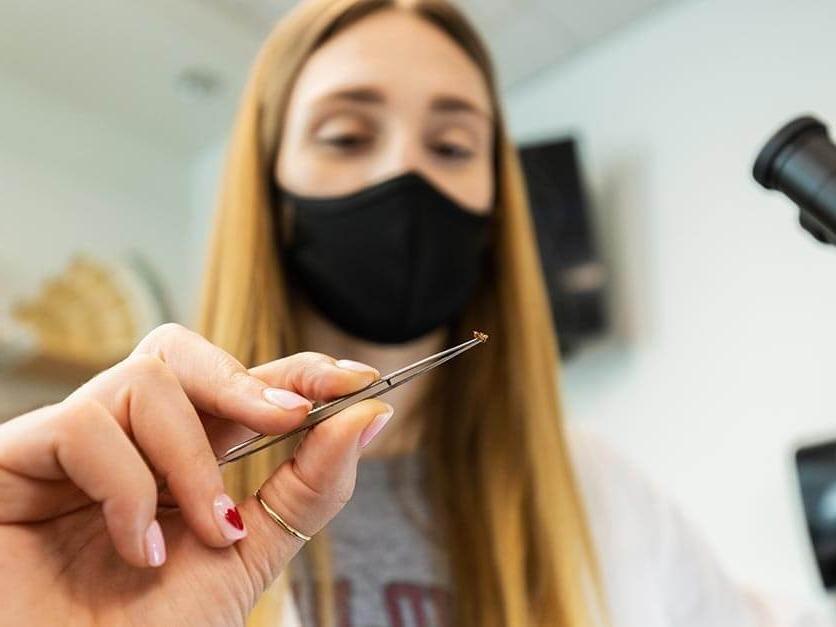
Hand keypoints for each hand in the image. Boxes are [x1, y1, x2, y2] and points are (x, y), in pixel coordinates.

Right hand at [0, 323, 392, 625]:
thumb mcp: (248, 556)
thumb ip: (307, 487)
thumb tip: (370, 416)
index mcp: (175, 460)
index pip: (235, 387)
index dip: (294, 372)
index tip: (358, 380)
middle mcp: (123, 442)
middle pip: (179, 352)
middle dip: (244, 380)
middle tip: (291, 418)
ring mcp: (68, 446)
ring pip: (146, 382)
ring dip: (191, 459)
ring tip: (205, 530)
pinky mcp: (14, 457)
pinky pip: (84, 426)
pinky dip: (128, 487)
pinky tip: (136, 546)